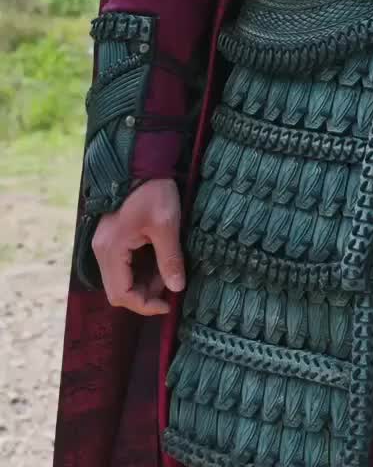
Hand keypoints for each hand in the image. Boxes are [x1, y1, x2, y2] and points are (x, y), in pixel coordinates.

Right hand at [92, 178, 185, 315]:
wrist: (141, 161)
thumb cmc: (153, 190)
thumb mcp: (166, 224)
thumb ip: (170, 259)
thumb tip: (177, 288)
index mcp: (111, 249)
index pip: (121, 294)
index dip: (145, 305)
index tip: (169, 304)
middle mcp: (101, 250)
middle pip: (119, 290)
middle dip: (146, 293)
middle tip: (172, 284)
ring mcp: (105, 244)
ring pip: (121, 278)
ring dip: (145, 281)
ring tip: (169, 270)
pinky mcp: (112, 238)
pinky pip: (123, 264)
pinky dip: (141, 268)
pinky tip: (160, 259)